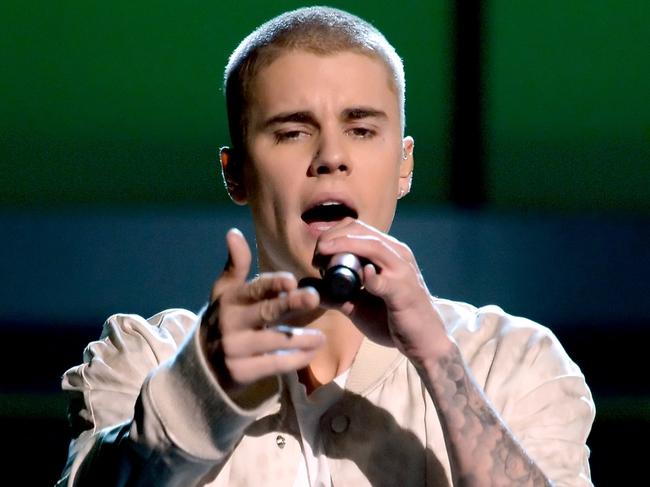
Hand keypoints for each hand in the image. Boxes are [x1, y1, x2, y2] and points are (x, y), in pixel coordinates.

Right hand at [202, 229, 324, 394]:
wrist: (199, 368)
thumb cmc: (220, 322)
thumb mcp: (223, 293)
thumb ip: (235, 265)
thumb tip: (234, 232)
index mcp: (229, 301)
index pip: (252, 289)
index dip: (271, 284)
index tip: (290, 279)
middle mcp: (230, 324)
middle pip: (265, 312)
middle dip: (290, 304)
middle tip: (314, 297)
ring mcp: (235, 350)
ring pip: (274, 342)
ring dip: (300, 339)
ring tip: (321, 337)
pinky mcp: (241, 373)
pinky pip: (274, 365)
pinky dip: (295, 359)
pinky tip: (311, 352)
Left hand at [316, 218, 451, 365]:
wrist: (424, 342)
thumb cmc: (391, 320)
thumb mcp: (357, 306)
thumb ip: (334, 294)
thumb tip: (306, 286)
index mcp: (387, 252)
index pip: (355, 228)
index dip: (331, 235)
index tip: (316, 254)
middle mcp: (397, 254)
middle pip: (360, 231)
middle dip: (332, 239)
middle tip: (316, 257)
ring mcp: (403, 271)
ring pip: (372, 246)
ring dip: (343, 248)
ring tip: (323, 261)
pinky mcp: (405, 292)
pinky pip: (386, 281)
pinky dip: (371, 278)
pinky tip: (361, 279)